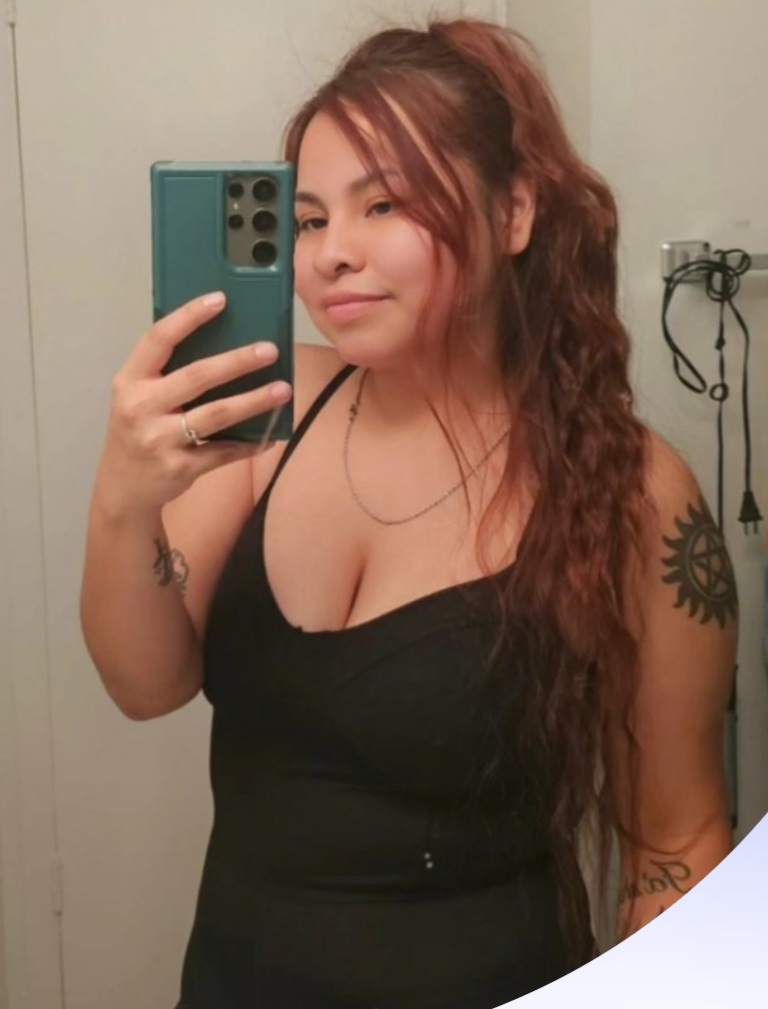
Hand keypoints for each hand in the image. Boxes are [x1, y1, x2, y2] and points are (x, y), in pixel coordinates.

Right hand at [95, 292, 291, 517]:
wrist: (123, 489)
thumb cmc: (138, 431)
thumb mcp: (139, 397)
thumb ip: (168, 373)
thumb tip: (226, 343)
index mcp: (130, 381)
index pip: (158, 339)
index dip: (189, 317)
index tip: (221, 299)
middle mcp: (140, 407)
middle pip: (197, 376)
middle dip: (238, 361)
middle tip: (271, 350)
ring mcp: (159, 440)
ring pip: (217, 415)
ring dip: (254, 401)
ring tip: (282, 390)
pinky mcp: (180, 468)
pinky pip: (224, 452)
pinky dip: (250, 443)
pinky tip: (270, 435)